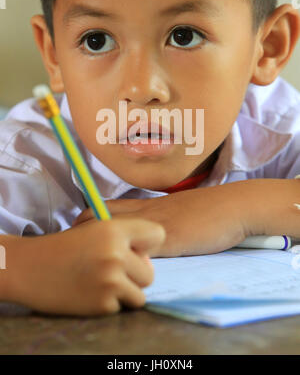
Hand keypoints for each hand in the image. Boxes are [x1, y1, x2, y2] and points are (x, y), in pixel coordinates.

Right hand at [11, 217, 164, 315]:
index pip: (157, 234)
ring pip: (139, 295)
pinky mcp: (101, 304)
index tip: (136, 250)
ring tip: (103, 283)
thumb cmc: (64, 246)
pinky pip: (119, 307)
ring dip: (125, 293)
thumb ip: (124, 238)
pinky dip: (107, 304)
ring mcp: (110, 281)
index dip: (149, 244)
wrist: (30, 267)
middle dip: (135, 276)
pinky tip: (89, 292)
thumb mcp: (94, 229)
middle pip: (149, 274)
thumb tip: (148, 260)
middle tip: (113, 272)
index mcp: (114, 229)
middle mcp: (116, 254)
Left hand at [74, 179, 299, 257]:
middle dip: (82, 232)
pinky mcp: (171, 241)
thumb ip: (154, 217)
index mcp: (145, 204)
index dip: (86, 219)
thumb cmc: (207, 208)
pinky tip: (122, 273)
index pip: (105, 207)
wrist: (232, 206)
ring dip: (100, 246)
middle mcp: (144, 213)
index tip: (76, 231)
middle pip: (101, 217)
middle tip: (75, 248)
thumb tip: (137, 231)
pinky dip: (128, 261)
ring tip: (91, 260)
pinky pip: (141, 252)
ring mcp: (155, 226)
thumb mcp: (175, 208)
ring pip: (116, 232)